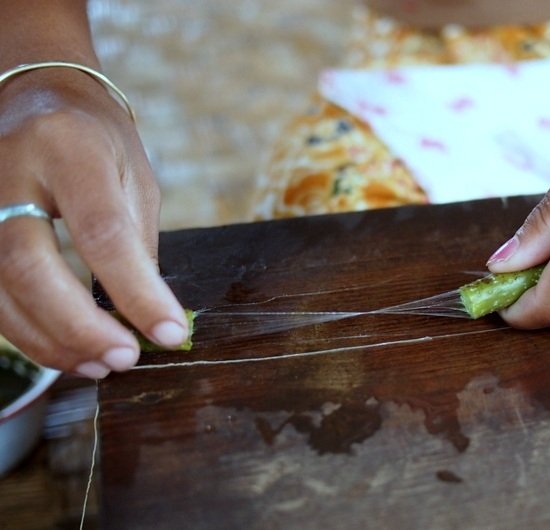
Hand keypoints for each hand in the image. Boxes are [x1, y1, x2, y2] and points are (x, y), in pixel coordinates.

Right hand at [0, 66, 188, 376]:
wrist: (36, 96)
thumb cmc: (98, 141)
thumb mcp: (135, 178)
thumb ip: (138, 244)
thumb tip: (150, 317)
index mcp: (68, 148)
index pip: (101, 231)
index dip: (136, 290)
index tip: (170, 331)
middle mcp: (8, 170)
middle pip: (27, 265)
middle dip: (78, 326)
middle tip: (124, 359)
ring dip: (51, 341)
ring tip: (100, 364)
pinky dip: (28, 331)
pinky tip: (65, 349)